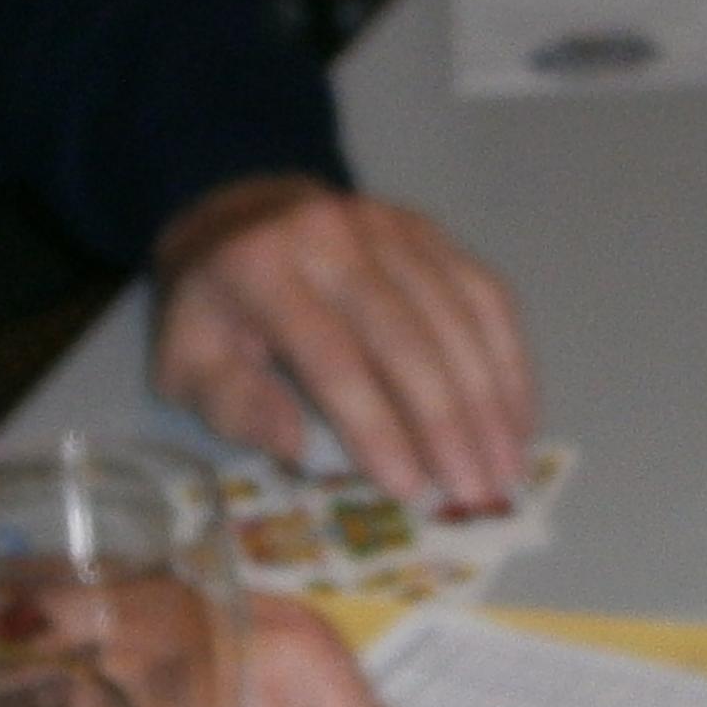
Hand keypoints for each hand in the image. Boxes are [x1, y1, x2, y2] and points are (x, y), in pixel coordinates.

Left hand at [151, 175, 534, 515]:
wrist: (241, 215)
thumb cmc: (216, 310)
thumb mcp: (188, 363)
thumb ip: (236, 405)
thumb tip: (299, 446)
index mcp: (261, 269)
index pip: (332, 357)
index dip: (376, 426)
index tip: (410, 489)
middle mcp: (333, 235)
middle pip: (406, 335)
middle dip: (448, 422)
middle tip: (478, 492)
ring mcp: (390, 226)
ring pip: (457, 315)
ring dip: (490, 399)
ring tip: (507, 468)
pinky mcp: (430, 230)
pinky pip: (485, 294)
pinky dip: (510, 358)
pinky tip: (518, 417)